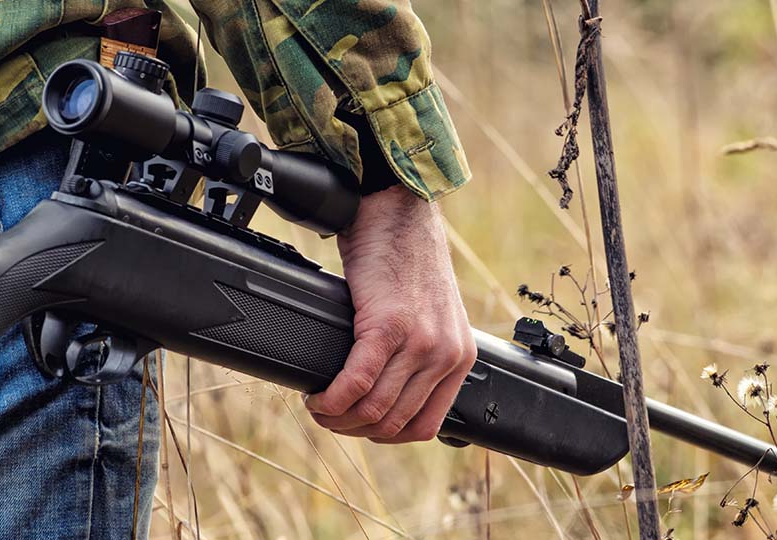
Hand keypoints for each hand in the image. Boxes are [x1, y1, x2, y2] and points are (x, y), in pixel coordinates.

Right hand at [304, 184, 475, 442]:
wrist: (399, 212)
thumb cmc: (405, 258)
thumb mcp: (428, 316)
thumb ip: (417, 357)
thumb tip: (381, 395)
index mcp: (459, 357)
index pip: (425, 426)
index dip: (383, 437)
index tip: (357, 425)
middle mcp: (445, 354)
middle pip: (393, 422)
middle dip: (353, 429)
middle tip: (327, 415)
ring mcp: (420, 342)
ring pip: (373, 409)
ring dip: (337, 416)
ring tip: (318, 404)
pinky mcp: (388, 326)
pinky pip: (357, 382)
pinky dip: (331, 397)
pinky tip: (317, 393)